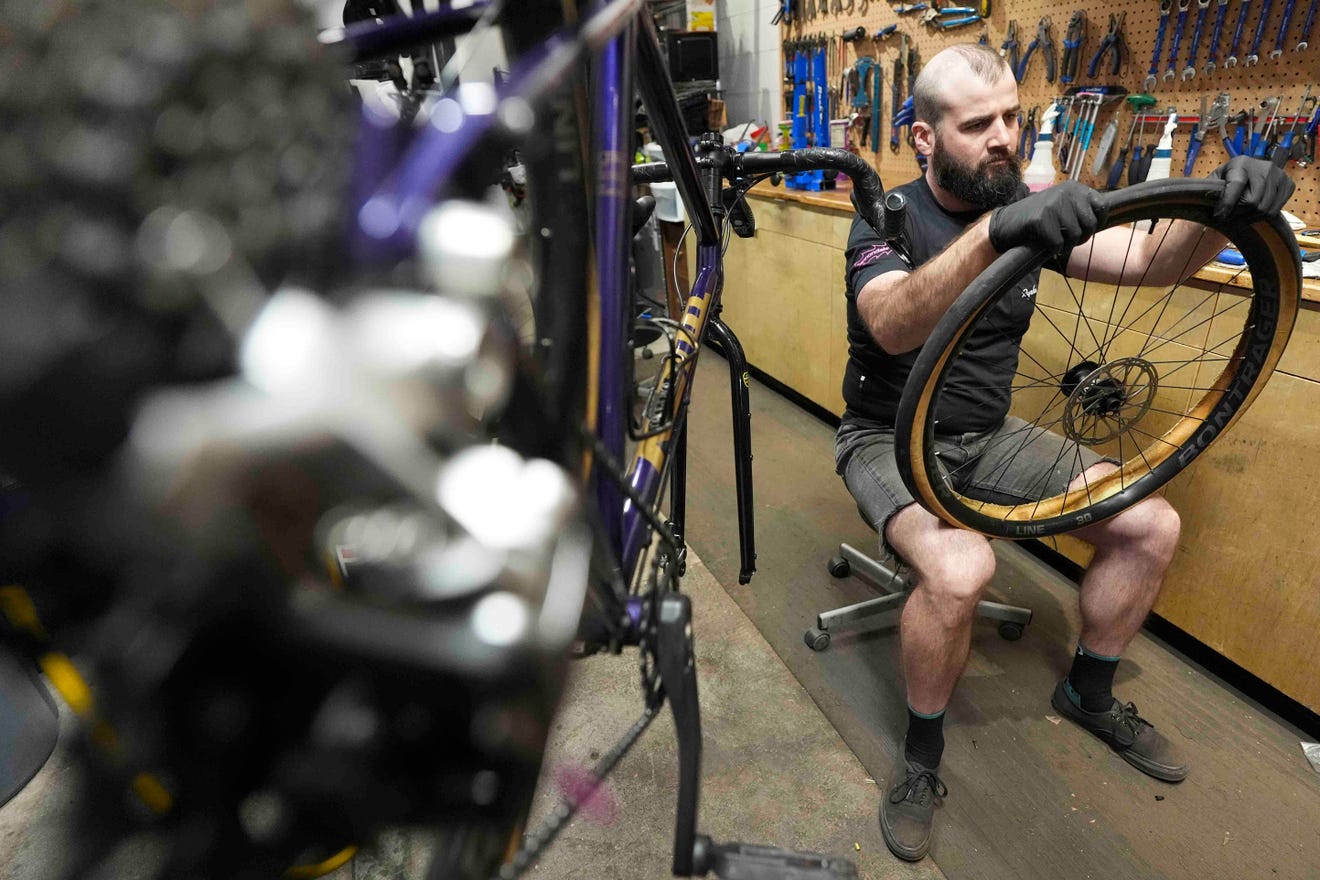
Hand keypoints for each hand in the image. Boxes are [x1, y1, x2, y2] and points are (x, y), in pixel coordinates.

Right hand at [988, 182, 1106, 252]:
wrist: (1004, 224)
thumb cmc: (1037, 219)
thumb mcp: (1062, 206)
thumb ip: (1081, 208)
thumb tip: (1104, 218)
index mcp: (1074, 188)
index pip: (1102, 207)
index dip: (1096, 222)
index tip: (1083, 228)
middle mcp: (1066, 192)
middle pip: (1090, 224)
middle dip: (1081, 237)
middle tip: (1067, 239)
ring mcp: (1053, 204)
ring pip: (1076, 235)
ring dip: (1066, 245)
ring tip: (1055, 241)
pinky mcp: (1041, 219)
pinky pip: (1058, 243)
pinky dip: (1052, 249)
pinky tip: (1044, 243)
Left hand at [1209, 156, 1294, 223]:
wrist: (1249, 173)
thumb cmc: (1227, 179)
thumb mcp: (1214, 181)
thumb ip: (1209, 191)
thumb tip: (1205, 206)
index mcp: (1241, 163)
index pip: (1236, 186)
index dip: (1226, 204)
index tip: (1218, 216)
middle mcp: (1264, 166)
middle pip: (1252, 202)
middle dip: (1238, 214)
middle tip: (1230, 216)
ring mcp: (1279, 175)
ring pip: (1265, 209)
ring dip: (1250, 217)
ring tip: (1240, 215)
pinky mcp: (1289, 184)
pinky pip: (1276, 210)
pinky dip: (1263, 216)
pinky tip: (1254, 211)